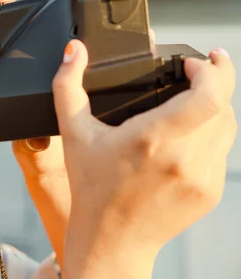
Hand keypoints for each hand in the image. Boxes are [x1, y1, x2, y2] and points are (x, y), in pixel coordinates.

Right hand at [54, 41, 235, 277]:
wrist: (111, 240)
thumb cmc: (91, 187)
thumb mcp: (74, 133)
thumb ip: (67, 86)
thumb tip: (73, 51)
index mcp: (152, 139)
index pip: (210, 96)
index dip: (213, 70)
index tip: (198, 61)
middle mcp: (184, 159)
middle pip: (223, 106)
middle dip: (214, 81)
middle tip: (197, 71)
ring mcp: (202, 178)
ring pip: (227, 127)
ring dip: (215, 106)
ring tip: (195, 98)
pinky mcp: (210, 192)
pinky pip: (221, 151)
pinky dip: (211, 133)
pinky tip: (189, 133)